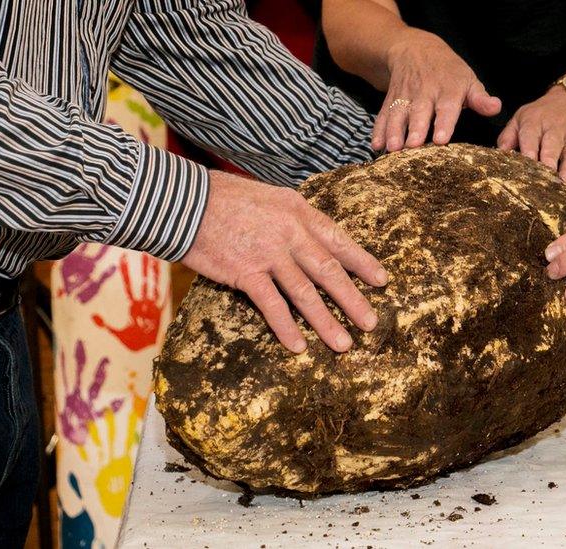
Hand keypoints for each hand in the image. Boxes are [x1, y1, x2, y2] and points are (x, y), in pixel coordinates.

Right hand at [181, 171, 388, 353]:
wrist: (183, 201)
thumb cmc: (223, 198)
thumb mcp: (269, 197)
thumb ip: (293, 219)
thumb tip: (312, 239)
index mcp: (299, 211)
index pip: (338, 240)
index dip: (362, 262)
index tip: (382, 280)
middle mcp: (290, 232)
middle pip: (329, 271)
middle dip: (354, 299)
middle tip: (371, 323)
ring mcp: (269, 254)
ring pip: (306, 293)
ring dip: (327, 321)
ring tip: (344, 344)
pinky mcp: (245, 272)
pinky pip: (271, 305)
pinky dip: (286, 328)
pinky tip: (299, 346)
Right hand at [373, 28, 500, 151]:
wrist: (416, 49)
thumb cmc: (448, 72)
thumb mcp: (468, 79)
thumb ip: (480, 98)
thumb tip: (496, 107)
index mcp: (448, 89)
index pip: (447, 107)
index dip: (444, 123)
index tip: (441, 139)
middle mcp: (424, 92)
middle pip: (419, 112)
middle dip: (415, 129)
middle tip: (413, 146)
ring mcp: (405, 96)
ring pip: (398, 114)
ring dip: (394, 131)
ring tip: (393, 149)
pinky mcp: (390, 100)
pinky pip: (383, 115)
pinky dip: (378, 130)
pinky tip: (376, 145)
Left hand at [498, 87, 565, 184]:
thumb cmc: (542, 115)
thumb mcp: (521, 118)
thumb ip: (508, 137)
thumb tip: (500, 155)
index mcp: (535, 121)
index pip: (531, 135)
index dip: (529, 150)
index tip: (528, 163)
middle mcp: (556, 129)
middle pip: (553, 144)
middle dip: (550, 160)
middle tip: (547, 176)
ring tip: (565, 182)